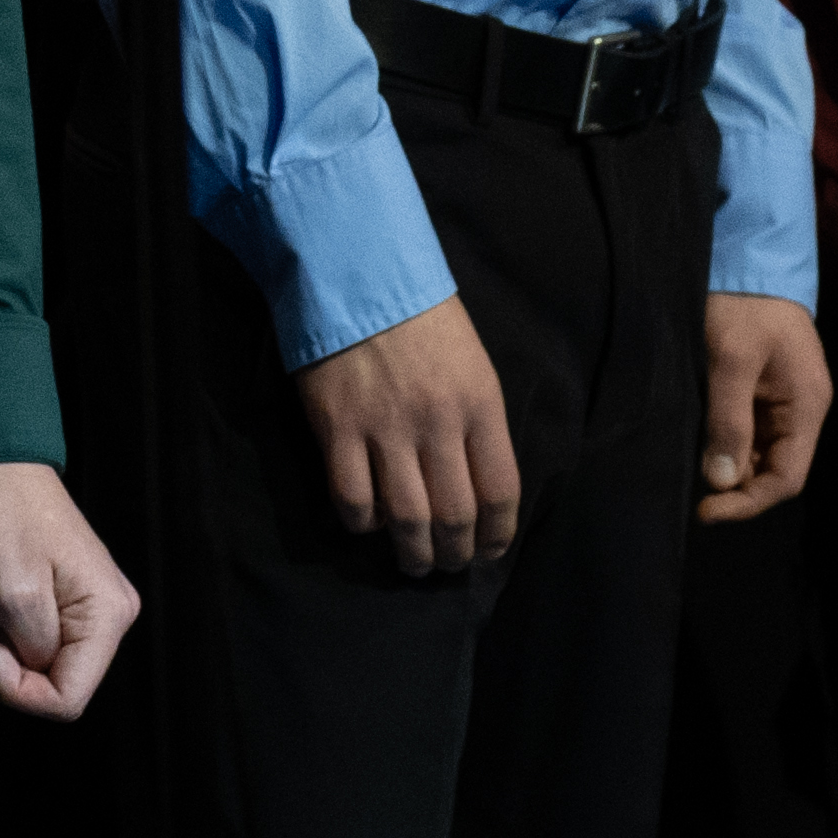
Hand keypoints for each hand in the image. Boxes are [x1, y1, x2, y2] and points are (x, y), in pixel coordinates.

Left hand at [0, 462, 135, 717]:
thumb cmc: (3, 515)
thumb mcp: (11, 593)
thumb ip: (33, 650)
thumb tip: (38, 671)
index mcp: (109, 615)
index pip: (70, 699)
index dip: (20, 691)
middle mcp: (114, 616)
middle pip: (65, 686)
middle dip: (18, 672)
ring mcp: (96, 609)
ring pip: (53, 669)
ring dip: (16, 653)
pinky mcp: (75, 603)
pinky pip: (47, 646)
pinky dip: (17, 639)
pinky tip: (4, 608)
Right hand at [293, 297, 525, 577]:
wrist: (356, 272)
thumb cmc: (421, 317)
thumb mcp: (472, 362)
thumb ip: (477, 421)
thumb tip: (473, 483)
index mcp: (480, 404)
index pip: (500, 491)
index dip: (497, 535)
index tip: (489, 550)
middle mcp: (437, 423)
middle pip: (454, 515)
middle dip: (455, 554)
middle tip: (448, 564)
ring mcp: (385, 428)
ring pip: (406, 518)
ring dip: (412, 553)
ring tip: (413, 563)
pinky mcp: (337, 428)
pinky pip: (352, 499)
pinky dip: (362, 523)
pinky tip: (368, 523)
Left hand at [692, 294, 830, 523]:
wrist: (748, 256)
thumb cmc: (743, 304)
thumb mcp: (730, 359)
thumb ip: (728, 421)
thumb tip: (721, 482)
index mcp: (807, 406)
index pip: (787, 478)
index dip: (749, 502)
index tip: (706, 510)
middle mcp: (802, 411)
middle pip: (776, 471)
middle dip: (737, 489)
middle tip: (693, 497)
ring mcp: (784, 402)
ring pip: (761, 455)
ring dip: (730, 469)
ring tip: (693, 474)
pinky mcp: (764, 391)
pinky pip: (750, 433)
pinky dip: (728, 446)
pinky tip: (702, 448)